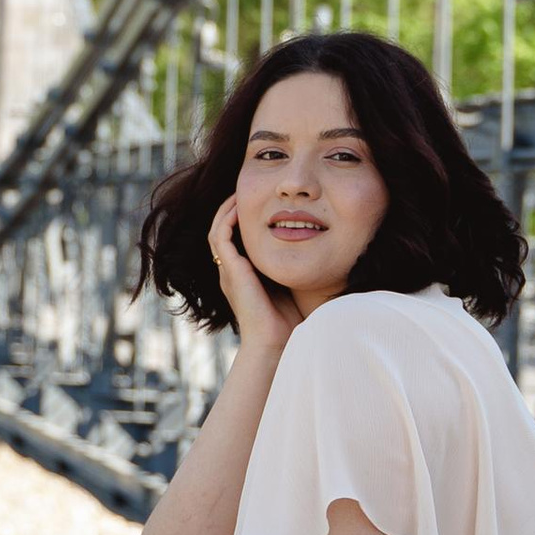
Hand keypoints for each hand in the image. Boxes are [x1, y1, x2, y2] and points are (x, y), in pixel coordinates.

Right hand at [207, 194, 297, 352]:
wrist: (275, 343)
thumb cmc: (288, 322)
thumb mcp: (289, 285)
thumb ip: (293, 269)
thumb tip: (318, 254)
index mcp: (242, 275)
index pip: (235, 239)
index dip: (241, 218)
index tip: (258, 202)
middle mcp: (231, 271)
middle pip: (222, 231)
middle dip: (230, 209)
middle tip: (245, 190)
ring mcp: (228, 271)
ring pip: (216, 230)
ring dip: (226, 210)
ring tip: (239, 193)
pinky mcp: (230, 271)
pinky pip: (220, 238)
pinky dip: (226, 220)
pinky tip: (239, 208)